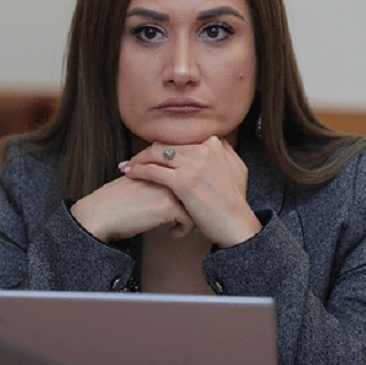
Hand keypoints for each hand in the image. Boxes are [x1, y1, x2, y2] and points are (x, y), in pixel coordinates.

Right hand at [70, 175, 194, 242]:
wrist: (99, 215)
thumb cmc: (113, 202)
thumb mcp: (136, 182)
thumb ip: (153, 177)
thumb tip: (170, 186)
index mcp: (157, 163)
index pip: (186, 170)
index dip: (190, 187)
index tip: (187, 202)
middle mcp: (166, 171)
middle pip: (195, 184)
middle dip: (195, 202)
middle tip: (191, 215)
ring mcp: (169, 187)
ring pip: (197, 202)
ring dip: (193, 216)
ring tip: (183, 225)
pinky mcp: (168, 206)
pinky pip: (190, 219)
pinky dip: (185, 230)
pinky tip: (173, 233)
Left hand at [120, 136, 261, 247]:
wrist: (235, 224)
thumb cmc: (234, 202)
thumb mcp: (237, 169)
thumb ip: (226, 152)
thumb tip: (217, 142)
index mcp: (214, 144)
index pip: (180, 140)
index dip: (164, 147)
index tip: (153, 153)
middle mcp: (204, 150)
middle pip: (166, 145)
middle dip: (147, 152)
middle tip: (134, 159)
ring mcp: (194, 165)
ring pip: (156, 154)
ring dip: (138, 159)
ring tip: (127, 166)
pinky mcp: (184, 181)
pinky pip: (154, 171)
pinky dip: (138, 170)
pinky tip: (129, 173)